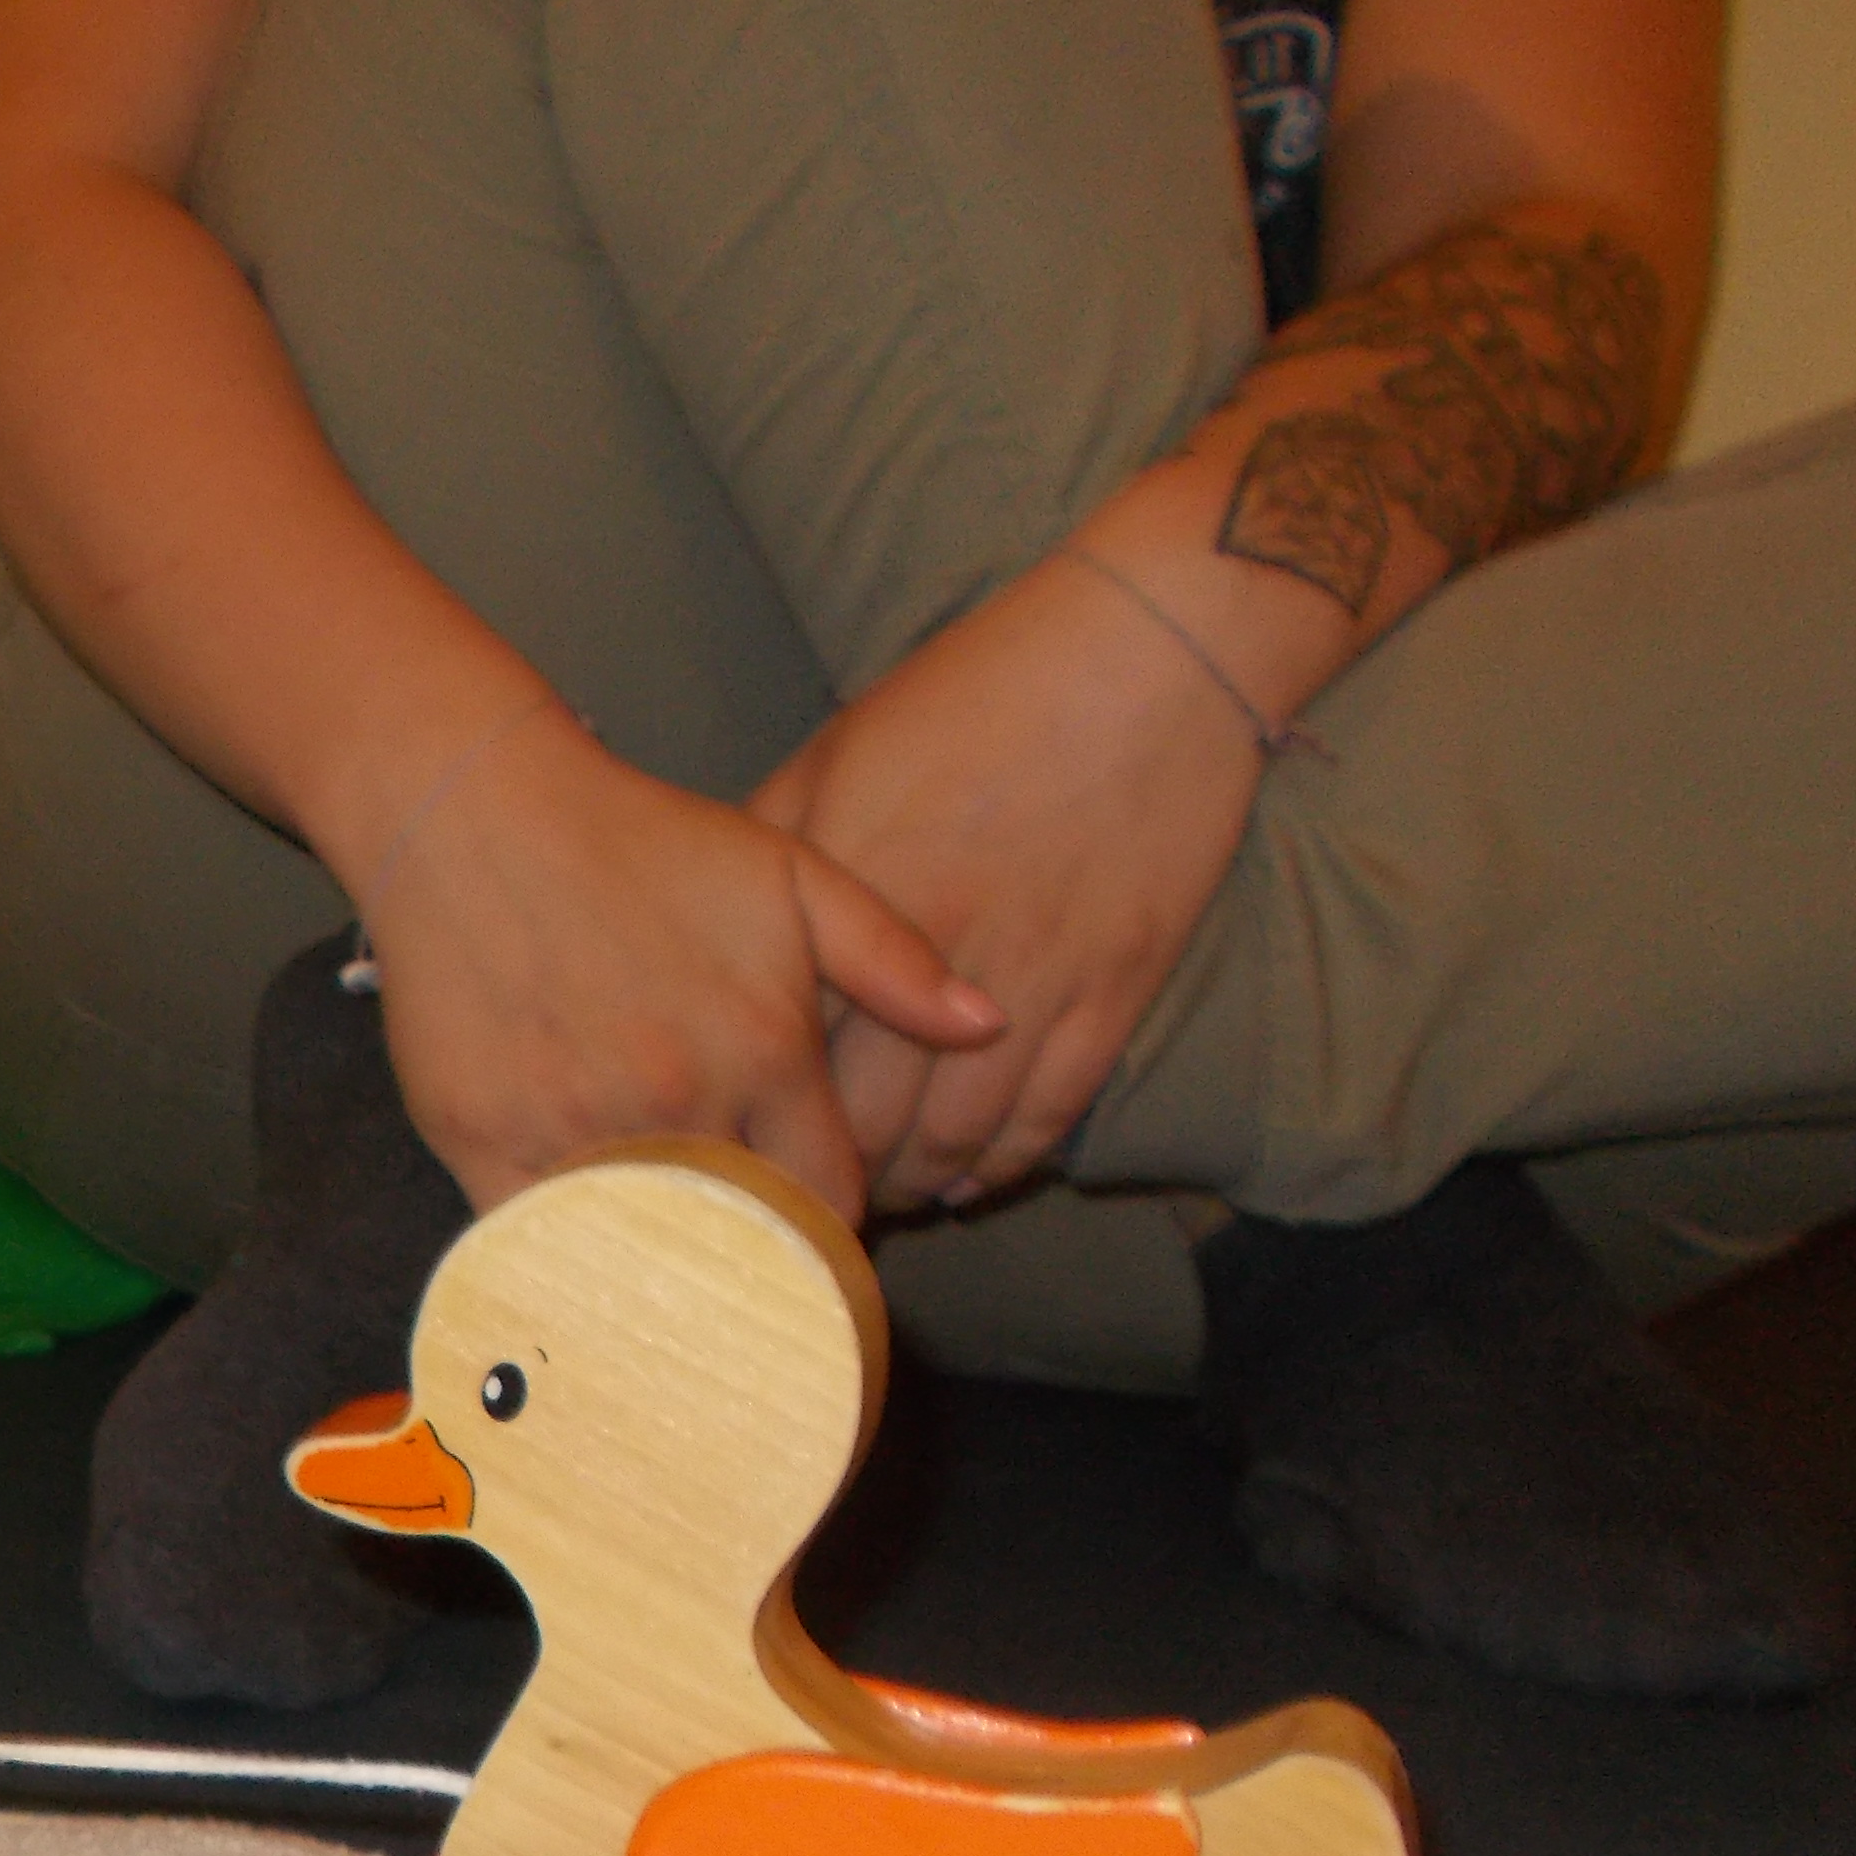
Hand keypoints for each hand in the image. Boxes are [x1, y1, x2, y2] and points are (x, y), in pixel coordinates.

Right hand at [354, 705, 1002, 1224]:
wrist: (473, 816)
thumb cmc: (639, 843)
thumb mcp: (787, 873)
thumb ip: (893, 956)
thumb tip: (989, 1025)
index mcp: (766, 1049)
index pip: (826, 1200)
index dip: (827, 1232)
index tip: (813, 1244)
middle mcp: (680, 1101)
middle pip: (742, 1246)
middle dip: (753, 1273)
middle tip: (749, 1288)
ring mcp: (579, 1126)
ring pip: (643, 1257)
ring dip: (660, 1282)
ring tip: (670, 1299)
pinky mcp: (487, 1141)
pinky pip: (538, 1246)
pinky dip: (564, 1266)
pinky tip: (580, 1272)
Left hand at [748, 547, 1267, 1212]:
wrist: (1151, 651)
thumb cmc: (979, 693)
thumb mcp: (839, 754)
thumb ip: (771, 851)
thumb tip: (705, 933)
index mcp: (855, 901)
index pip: (783, 1051)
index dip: (751, 1115)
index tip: (725, 1145)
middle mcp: (936, 959)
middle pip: (862, 1120)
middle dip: (821, 1176)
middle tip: (789, 1204)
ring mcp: (1033, 981)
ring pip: (955, 1138)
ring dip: (910, 1185)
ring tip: (873, 1201)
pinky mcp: (1115, 989)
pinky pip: (1048, 1115)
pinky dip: (1002, 1165)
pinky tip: (967, 1184)